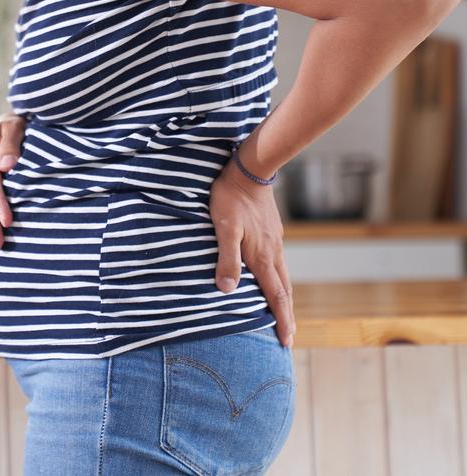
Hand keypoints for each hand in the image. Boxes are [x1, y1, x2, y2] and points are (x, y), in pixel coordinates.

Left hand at [209, 158, 295, 347]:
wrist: (250, 171)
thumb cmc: (231, 199)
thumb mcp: (224, 228)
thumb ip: (227, 259)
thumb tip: (228, 290)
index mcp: (262, 256)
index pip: (276, 296)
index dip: (281, 320)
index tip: (287, 342)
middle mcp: (273, 252)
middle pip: (284, 290)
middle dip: (286, 315)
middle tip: (288, 337)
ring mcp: (275, 241)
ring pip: (283, 276)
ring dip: (283, 298)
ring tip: (282, 312)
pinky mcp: (272, 231)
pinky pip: (278, 262)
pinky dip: (278, 279)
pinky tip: (270, 276)